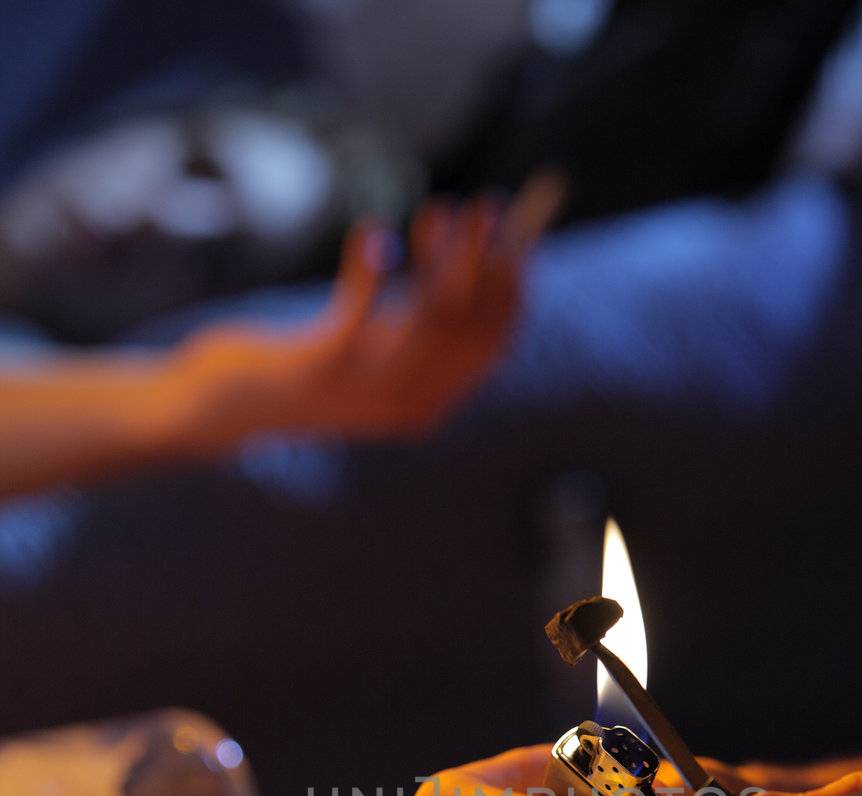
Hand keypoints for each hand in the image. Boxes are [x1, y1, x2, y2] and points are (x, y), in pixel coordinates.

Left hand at [170, 176, 561, 448]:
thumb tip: (464, 257)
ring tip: (440, 209)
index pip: (492, 346)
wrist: (226, 406)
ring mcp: (367, 391)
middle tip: (488, 204)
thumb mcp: (371, 349)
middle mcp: (408, 404)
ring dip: (442, 257)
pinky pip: (360, 311)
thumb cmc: (302, 366)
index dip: (511, 288)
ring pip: (426, 318)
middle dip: (486, 261)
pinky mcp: (322, 369)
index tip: (517, 236)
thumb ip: (414, 326)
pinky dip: (370, 266)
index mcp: (430, 404)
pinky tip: (372, 232)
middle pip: (468, 328)